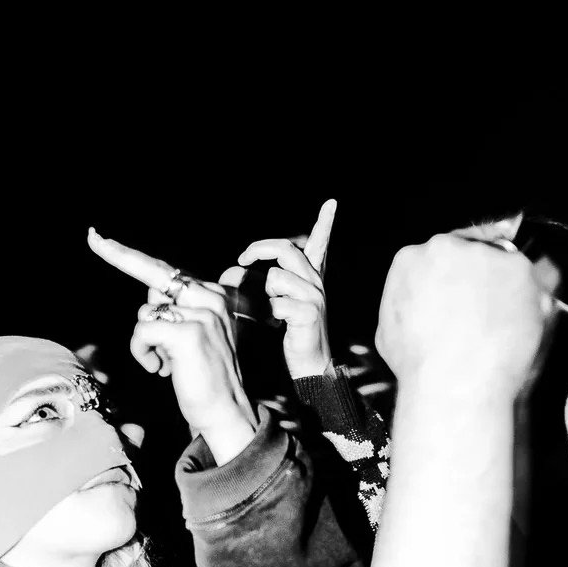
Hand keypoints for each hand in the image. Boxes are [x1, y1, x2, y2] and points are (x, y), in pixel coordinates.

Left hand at [87, 229, 255, 463]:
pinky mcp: (188, 332)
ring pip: (145, 313)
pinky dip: (143, 353)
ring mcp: (202, 313)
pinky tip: (161, 370)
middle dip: (128, 278)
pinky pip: (142, 331)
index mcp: (215, 295)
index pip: (164, 269)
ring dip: (146, 343)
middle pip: (152, 278)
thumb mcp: (193, 337)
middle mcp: (212, 297)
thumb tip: (151, 296)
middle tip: (122, 284)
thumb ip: (176, 310)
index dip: (125, 254)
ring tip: (167, 363)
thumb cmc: (204, 378)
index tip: (94, 237)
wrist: (225, 412)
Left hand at [221, 199, 336, 378]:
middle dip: (259, 250)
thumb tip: (236, 270)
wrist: (310, 364)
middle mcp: (316, 282)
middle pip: (286, 249)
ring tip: (275, 310)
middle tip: (242, 258)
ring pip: (276, 277)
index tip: (331, 203)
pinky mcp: (308, 313)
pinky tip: (281, 325)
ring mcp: (315, 297)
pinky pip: (276, 302)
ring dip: (266, 293)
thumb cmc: (292, 332)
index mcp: (312, 277)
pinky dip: (270, 314)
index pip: (319, 244)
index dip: (325, 223)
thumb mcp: (282, 301)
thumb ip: (269, 282)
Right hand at [375, 218, 559, 400]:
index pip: (436, 256)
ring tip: (498, 328)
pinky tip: (515, 328)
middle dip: (478, 279)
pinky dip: (529, 301)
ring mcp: (483, 255)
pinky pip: (531, 278)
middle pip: (469, 252)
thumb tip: (422, 305)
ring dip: (504, 289)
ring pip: (501, 264)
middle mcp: (445, 248)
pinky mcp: (517, 268)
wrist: (453, 382)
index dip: (453, 279)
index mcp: (410, 260)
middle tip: (482, 314)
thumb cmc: (421, 365)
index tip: (461, 295)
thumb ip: (409, 303)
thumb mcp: (390, 330)